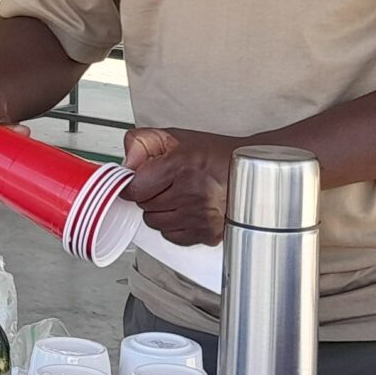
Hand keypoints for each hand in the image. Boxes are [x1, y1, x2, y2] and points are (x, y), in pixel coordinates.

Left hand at [120, 127, 240, 245]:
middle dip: (149, 194)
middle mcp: (192, 193)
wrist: (249, 169)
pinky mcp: (209, 233)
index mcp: (181, 166)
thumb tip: (125, 165)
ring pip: (156, 223)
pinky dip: (174, 226)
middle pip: (144, 206)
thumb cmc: (214, 154)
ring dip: (161, 211)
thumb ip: (141, 143)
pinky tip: (186, 210)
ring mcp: (202, 216)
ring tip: (177, 195)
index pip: (134, 188)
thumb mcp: (174, 137)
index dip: (133, 183)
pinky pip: (173, 237)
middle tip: (165, 183)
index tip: (139, 179)